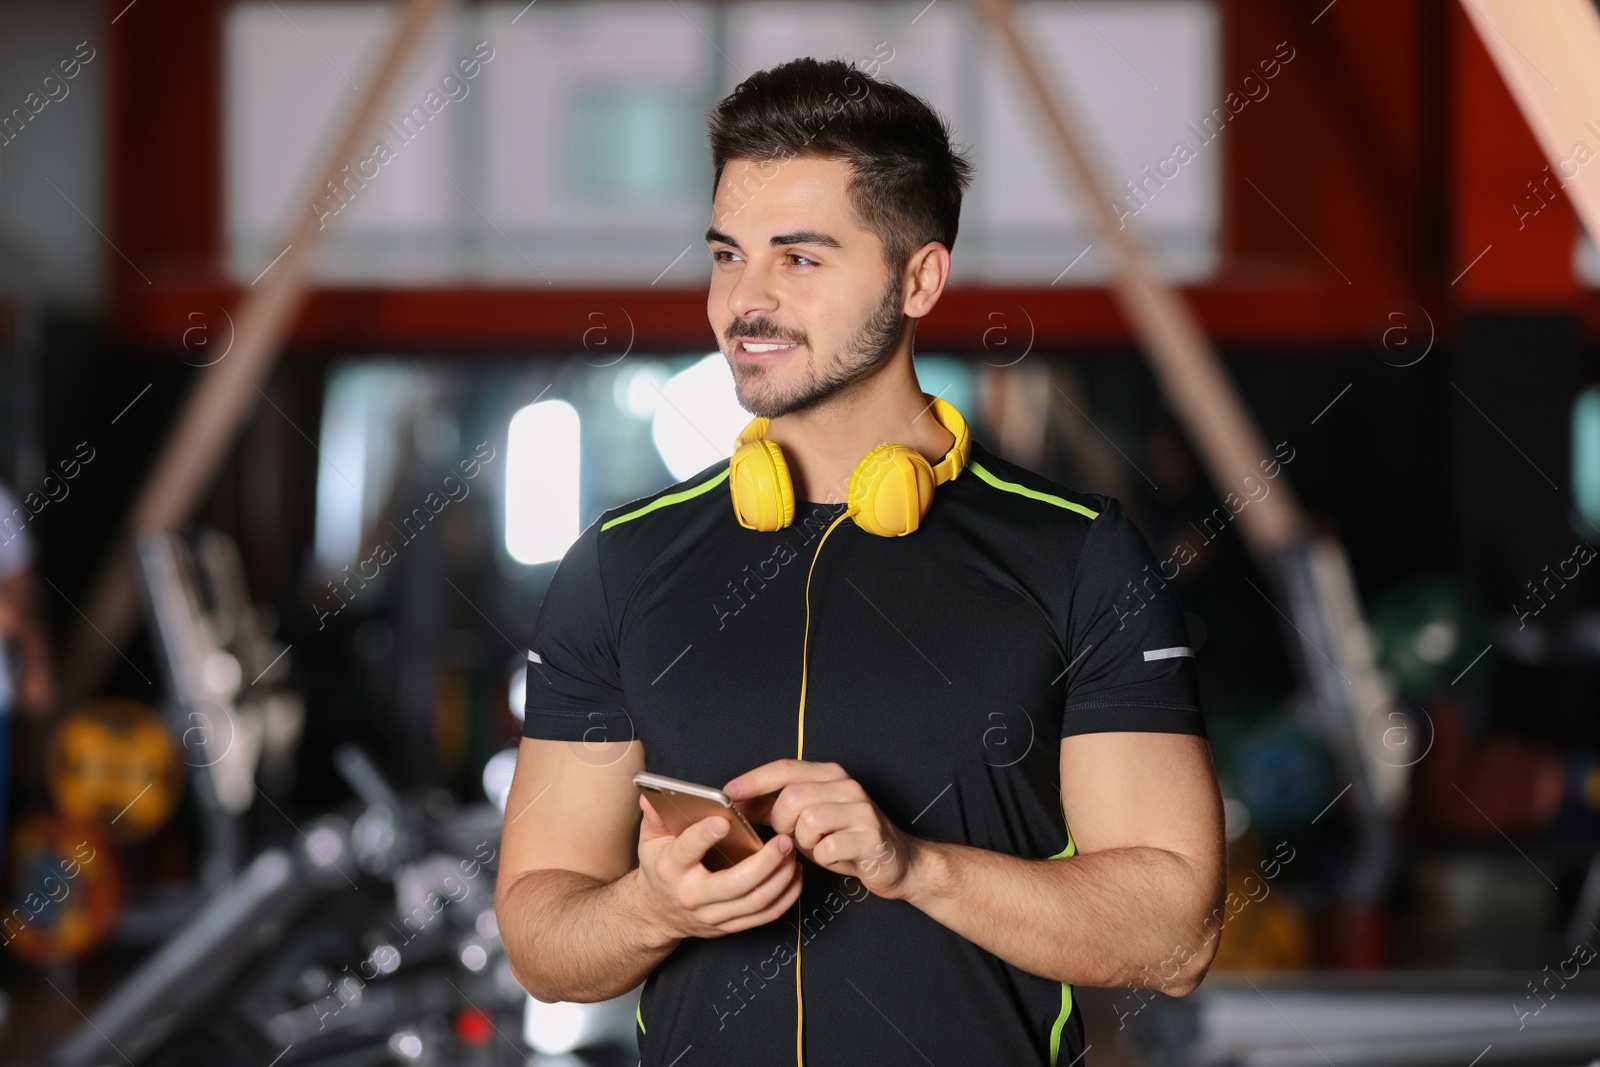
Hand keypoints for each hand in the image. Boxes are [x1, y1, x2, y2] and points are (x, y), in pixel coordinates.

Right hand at [632, 793, 801, 941]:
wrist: (658, 913)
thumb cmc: (660, 869)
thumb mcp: (651, 840)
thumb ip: (655, 816)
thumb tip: (651, 796)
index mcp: (671, 869)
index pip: (687, 851)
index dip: (705, 835)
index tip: (725, 820)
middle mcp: (693, 896)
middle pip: (735, 884)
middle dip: (765, 862)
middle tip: (783, 841)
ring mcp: (713, 915)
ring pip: (755, 901)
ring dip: (781, 878)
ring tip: (791, 853)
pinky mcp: (729, 926)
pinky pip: (764, 915)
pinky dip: (785, 897)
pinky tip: (793, 876)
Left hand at [724, 760, 915, 899]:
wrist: (897, 862)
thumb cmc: (846, 839)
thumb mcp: (809, 819)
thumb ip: (777, 807)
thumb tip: (737, 802)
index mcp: (830, 775)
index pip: (786, 768)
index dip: (754, 780)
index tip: (729, 793)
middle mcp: (846, 786)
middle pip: (793, 797)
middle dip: (782, 823)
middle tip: (792, 837)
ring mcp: (861, 809)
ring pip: (808, 822)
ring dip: (804, 843)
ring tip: (818, 847)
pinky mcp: (870, 836)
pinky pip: (827, 848)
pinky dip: (823, 858)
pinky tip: (835, 857)